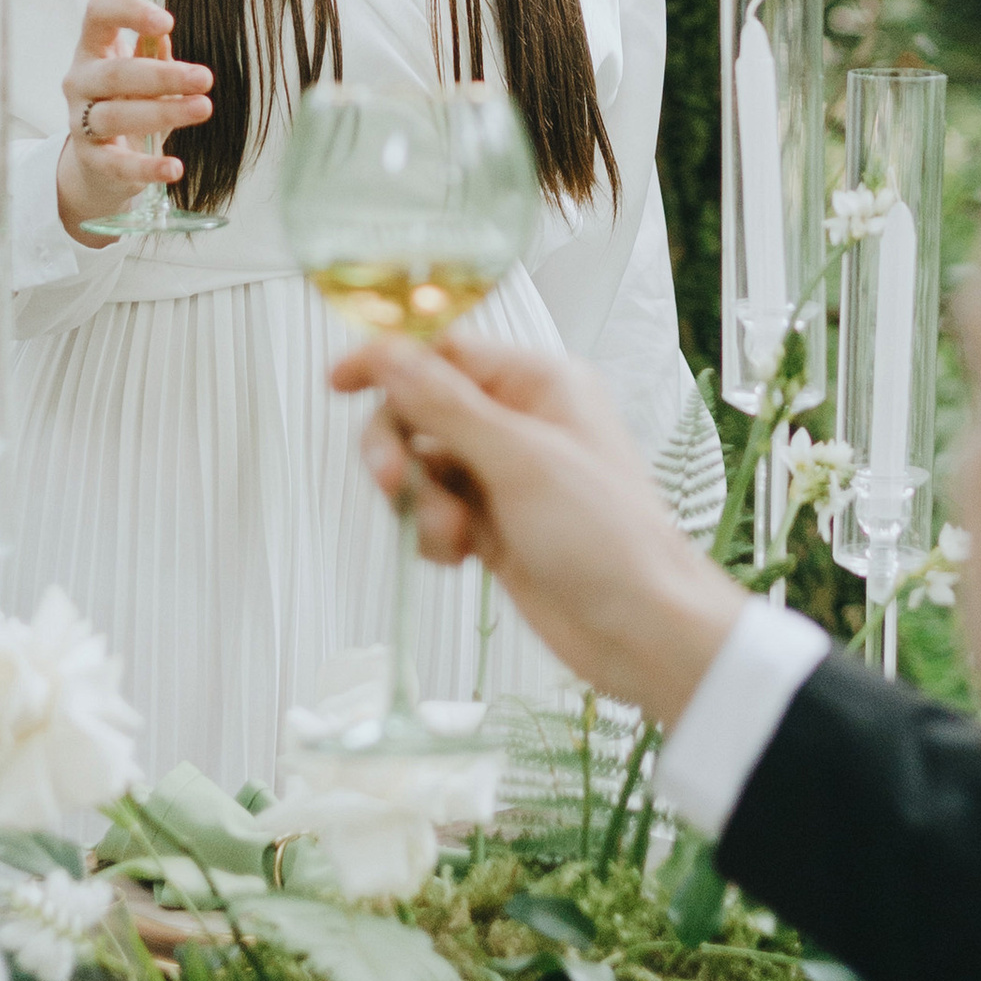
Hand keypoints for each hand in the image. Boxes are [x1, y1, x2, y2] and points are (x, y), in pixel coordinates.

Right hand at [56, 0, 212, 244]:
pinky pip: (118, 165)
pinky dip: (148, 168)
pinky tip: (175, 168)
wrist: (100, 161)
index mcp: (93, 49)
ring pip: (117, 116)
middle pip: (115, 73)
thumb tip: (163, 34)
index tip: (168, 22)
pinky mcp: (92, 160)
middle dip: (163, 75)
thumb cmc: (126, 102)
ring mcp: (80, 122)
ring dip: (164, 112)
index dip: (129, 11)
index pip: (97, 14)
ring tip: (203, 108)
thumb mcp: (140, 72)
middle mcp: (80, 81)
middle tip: (205, 77)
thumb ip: (151, 51)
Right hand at [330, 340, 745, 727]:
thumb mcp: (519, 460)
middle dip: (400, 447)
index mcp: (540, 385)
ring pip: (423, 466)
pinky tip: (460, 554)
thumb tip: (391, 356)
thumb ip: (445, 405)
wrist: (640, 628)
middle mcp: (522, 422)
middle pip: (421, 410)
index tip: (340, 382)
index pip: (443, 352)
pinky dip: (433, 533)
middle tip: (392, 481)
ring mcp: (507, 475)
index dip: (388, 363)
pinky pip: (435, 511)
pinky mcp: (494, 523)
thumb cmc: (611, 539)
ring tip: (452, 533)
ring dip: (421, 501)